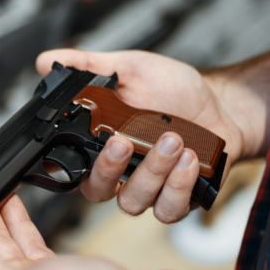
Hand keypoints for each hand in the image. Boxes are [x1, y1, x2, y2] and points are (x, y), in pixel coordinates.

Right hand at [36, 48, 247, 223]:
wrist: (221, 104)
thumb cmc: (174, 89)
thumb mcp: (129, 68)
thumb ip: (88, 66)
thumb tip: (47, 61)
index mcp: (101, 146)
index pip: (74, 166)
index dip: (73, 162)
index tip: (90, 137)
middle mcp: (121, 173)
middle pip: (97, 191)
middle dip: (110, 168)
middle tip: (125, 142)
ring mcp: (149, 189)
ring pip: (133, 201)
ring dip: (152, 171)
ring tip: (172, 140)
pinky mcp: (178, 200)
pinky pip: (168, 209)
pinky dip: (178, 186)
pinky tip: (190, 159)